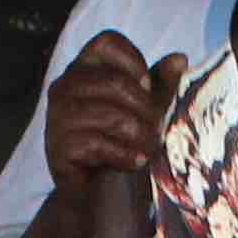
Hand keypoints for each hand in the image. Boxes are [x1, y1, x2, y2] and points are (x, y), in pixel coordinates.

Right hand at [42, 36, 182, 180]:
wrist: (94, 194)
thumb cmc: (118, 144)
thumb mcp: (142, 112)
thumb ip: (158, 86)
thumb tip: (180, 59)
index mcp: (84, 69)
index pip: (106, 42)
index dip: (132, 60)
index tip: (148, 86)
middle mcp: (64, 87)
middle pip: (112, 81)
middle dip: (143, 107)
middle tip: (158, 128)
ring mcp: (57, 117)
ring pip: (107, 113)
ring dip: (138, 134)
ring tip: (150, 148)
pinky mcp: (57, 146)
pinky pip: (96, 143)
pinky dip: (124, 155)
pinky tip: (136, 162)